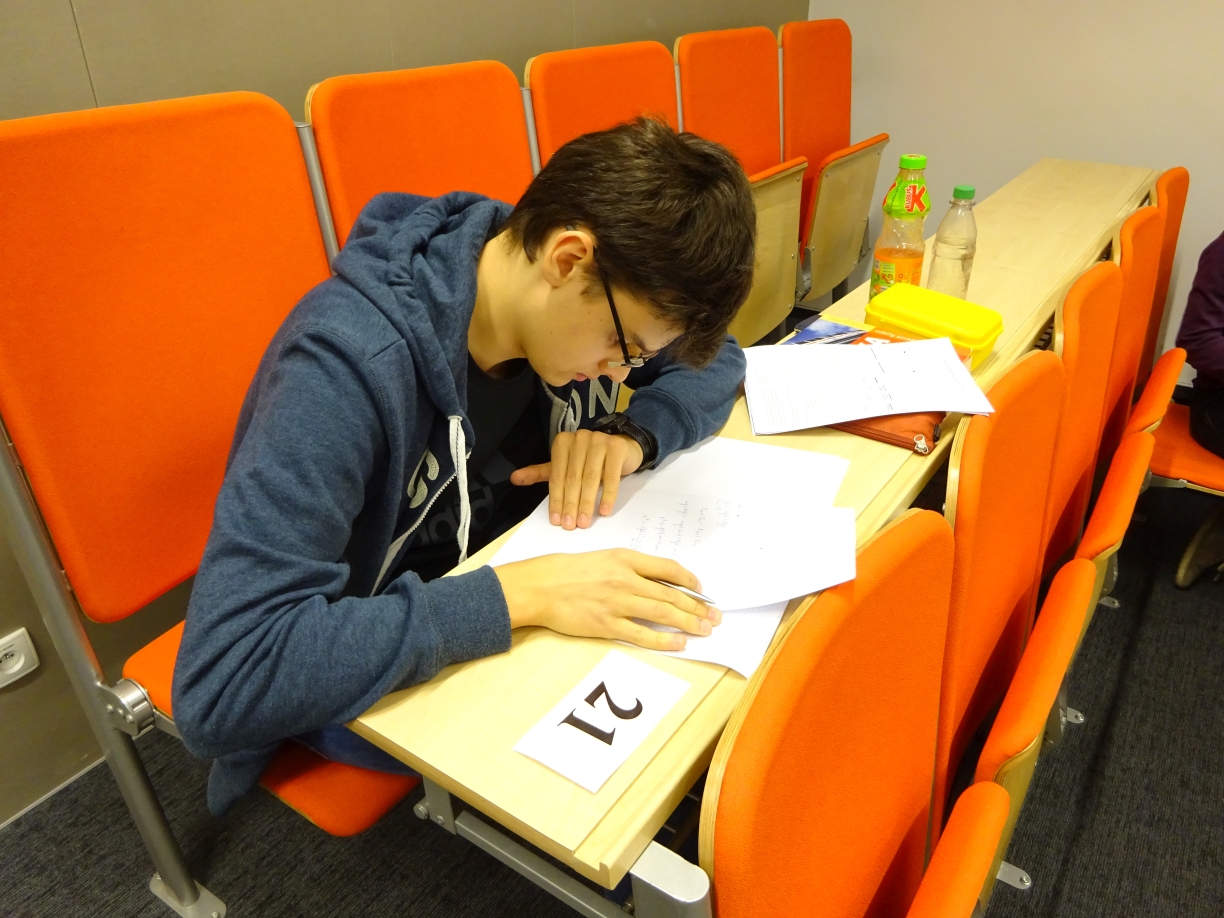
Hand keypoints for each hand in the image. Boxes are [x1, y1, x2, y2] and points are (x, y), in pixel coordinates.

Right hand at [493, 549, 721, 650]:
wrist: (540, 586)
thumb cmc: (567, 571)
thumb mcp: (602, 558)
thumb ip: (629, 568)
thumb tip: (657, 583)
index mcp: (625, 558)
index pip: (667, 569)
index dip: (689, 580)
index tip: (701, 590)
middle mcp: (625, 579)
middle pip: (671, 594)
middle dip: (697, 607)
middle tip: (715, 616)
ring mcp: (617, 603)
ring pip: (663, 613)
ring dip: (689, 622)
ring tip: (706, 630)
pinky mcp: (607, 625)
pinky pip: (642, 635)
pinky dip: (664, 639)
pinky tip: (680, 642)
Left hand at [510, 429, 643, 529]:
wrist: (621, 447)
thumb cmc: (589, 460)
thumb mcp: (564, 466)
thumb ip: (540, 473)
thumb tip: (514, 478)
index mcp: (563, 443)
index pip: (557, 476)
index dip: (556, 500)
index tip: (556, 520)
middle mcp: (580, 439)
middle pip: (573, 478)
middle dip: (571, 504)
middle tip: (570, 525)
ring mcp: (599, 441)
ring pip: (591, 478)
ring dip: (587, 503)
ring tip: (584, 522)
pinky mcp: (617, 448)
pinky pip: (611, 476)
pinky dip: (608, 495)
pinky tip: (604, 510)